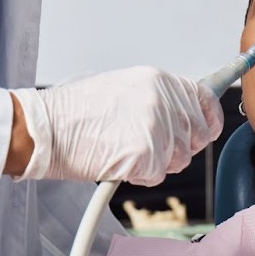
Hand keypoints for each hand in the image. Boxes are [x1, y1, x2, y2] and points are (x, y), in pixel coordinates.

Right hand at [11, 67, 223, 185]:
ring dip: (156, 163)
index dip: (208, 120)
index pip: (205, 100)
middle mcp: (162, 100)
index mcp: (158, 80)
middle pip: (195, 137)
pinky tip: (118, 161)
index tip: (207, 130)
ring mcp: (156, 127)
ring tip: (124, 149)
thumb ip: (158, 99)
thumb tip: (183, 117)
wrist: (46, 128)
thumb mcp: (123, 88)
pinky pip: (157, 175)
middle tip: (145, 146)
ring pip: (179, 160)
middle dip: (177, 149)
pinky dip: (139, 176)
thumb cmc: (75, 112)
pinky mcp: (146, 154)